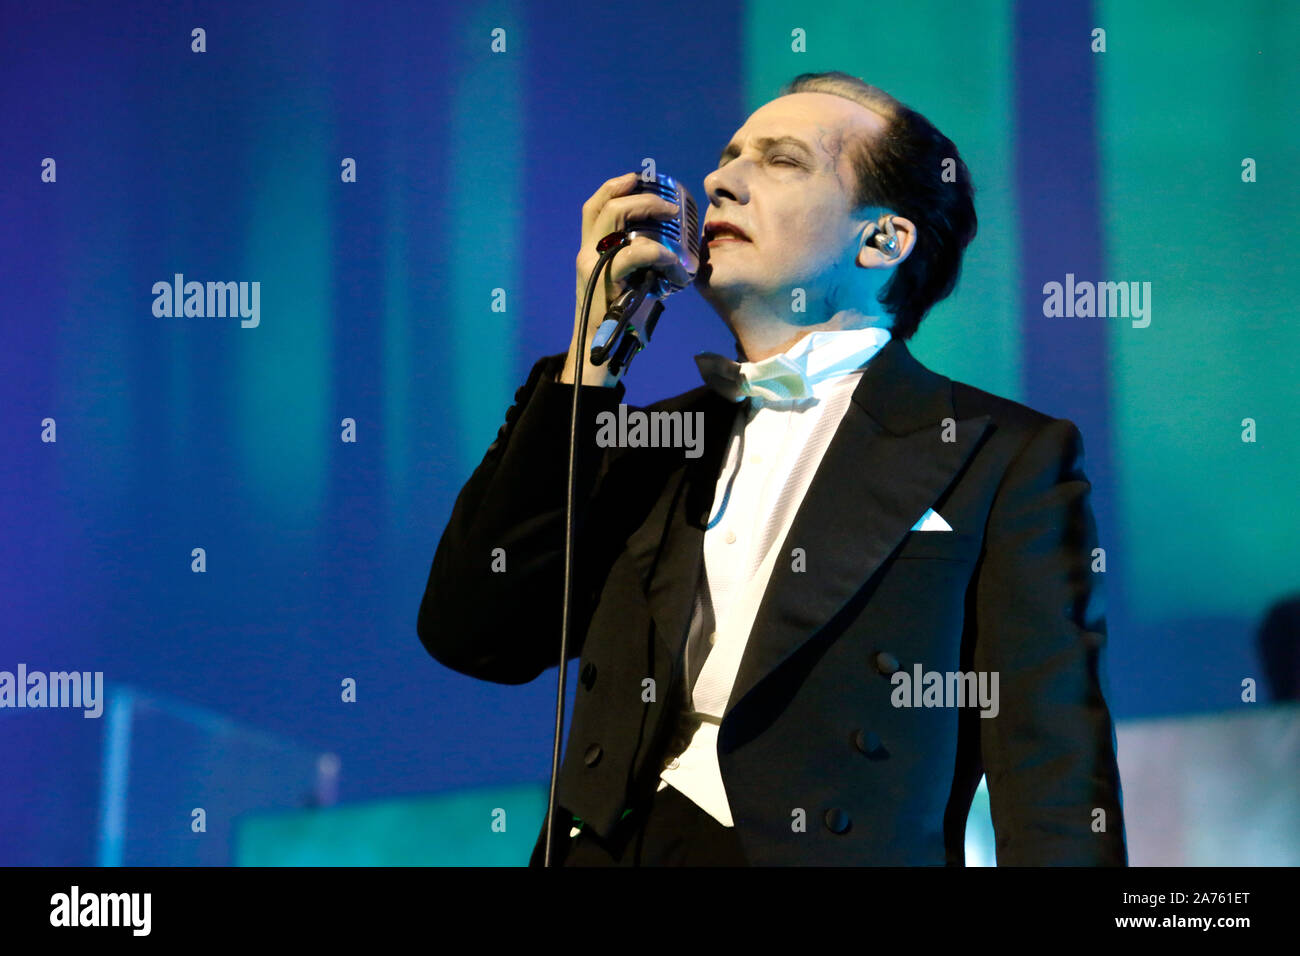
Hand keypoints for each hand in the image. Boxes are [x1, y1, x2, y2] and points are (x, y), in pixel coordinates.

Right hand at [560, 172, 685, 385]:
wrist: (601, 356)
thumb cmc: (621, 321)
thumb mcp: (629, 284)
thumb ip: (641, 264)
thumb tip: (677, 248)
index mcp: (590, 251)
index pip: (595, 205)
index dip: (617, 185)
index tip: (643, 180)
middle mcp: (586, 254)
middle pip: (606, 205)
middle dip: (641, 196)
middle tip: (671, 206)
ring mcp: (593, 267)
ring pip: (615, 220)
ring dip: (649, 211)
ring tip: (675, 219)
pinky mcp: (605, 283)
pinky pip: (635, 254)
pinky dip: (661, 255)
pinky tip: (679, 271)